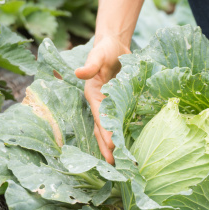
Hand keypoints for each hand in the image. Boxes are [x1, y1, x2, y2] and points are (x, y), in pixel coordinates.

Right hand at [74, 35, 130, 163]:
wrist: (115, 45)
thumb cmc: (105, 49)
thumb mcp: (97, 54)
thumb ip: (90, 64)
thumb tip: (78, 73)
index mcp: (93, 95)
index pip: (101, 118)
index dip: (106, 132)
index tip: (112, 147)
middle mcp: (100, 103)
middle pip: (102, 129)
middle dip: (106, 146)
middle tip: (113, 164)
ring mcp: (110, 105)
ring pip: (110, 129)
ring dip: (113, 145)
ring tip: (119, 162)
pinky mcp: (120, 103)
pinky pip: (120, 121)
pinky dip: (123, 133)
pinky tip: (130, 145)